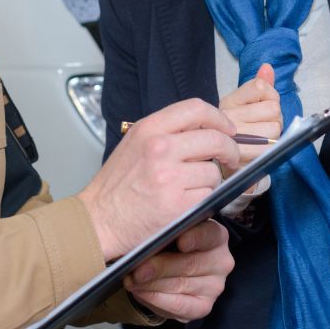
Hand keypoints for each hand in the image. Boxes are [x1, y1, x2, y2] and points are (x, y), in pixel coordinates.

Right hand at [78, 99, 238, 260]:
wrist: (99, 219)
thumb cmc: (116, 185)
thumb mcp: (135, 143)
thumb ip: (167, 132)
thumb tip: (205, 129)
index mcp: (150, 128)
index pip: (197, 109)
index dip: (219, 118)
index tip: (227, 130)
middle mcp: (160, 148)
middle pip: (215, 138)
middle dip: (229, 150)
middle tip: (230, 159)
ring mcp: (170, 176)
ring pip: (214, 172)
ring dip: (211, 181)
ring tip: (193, 187)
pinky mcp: (178, 204)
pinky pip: (208, 196)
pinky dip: (204, 201)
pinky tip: (187, 203)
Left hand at [124, 220, 233, 321]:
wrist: (161, 270)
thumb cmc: (163, 244)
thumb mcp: (165, 230)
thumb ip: (163, 227)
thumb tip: (149, 230)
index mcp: (215, 235)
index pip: (208, 235)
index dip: (194, 238)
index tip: (180, 241)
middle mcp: (221, 260)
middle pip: (189, 264)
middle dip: (158, 267)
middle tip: (135, 268)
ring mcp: (214, 285)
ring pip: (180, 285)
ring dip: (151, 284)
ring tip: (131, 279)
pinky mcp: (204, 306)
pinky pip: (179, 306)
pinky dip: (156, 299)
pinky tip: (141, 292)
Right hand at [219, 63, 280, 186]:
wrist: (219, 161)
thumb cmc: (234, 130)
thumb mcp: (242, 104)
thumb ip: (258, 85)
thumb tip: (268, 67)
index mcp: (230, 101)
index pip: (261, 86)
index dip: (270, 96)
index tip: (262, 106)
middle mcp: (228, 116)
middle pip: (273, 109)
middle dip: (275, 118)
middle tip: (264, 125)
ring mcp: (233, 136)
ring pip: (275, 128)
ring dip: (274, 134)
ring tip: (262, 137)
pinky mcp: (241, 156)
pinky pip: (270, 147)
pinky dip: (270, 149)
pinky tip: (259, 149)